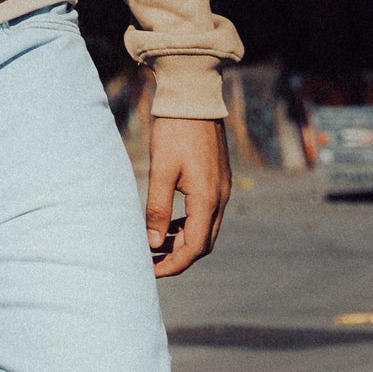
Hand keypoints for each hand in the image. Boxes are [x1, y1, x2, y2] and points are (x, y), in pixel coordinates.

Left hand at [146, 115, 230, 277]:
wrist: (194, 99)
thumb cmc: (174, 131)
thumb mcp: (161, 170)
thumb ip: (158, 208)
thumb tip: (153, 243)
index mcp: (208, 199)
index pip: (193, 248)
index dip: (172, 264)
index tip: (150, 272)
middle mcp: (220, 198)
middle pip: (203, 244)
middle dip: (178, 258)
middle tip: (151, 264)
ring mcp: (221, 189)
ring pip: (205, 230)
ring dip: (183, 242)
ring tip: (156, 248)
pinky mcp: (217, 180)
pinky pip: (205, 214)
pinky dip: (188, 225)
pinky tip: (168, 225)